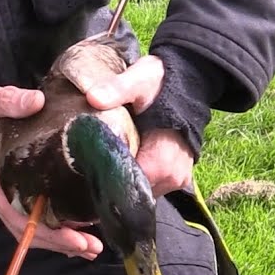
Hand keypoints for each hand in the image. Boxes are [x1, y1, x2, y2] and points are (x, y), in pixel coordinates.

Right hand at [0, 70, 103, 258]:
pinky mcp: (12, 184)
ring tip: (90, 247)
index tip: (75, 239)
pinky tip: (76, 227)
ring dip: (58, 238)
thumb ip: (7, 100)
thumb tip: (36, 101)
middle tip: (92, 247)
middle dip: (59, 242)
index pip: (17, 216)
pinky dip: (53, 224)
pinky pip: (32, 212)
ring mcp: (2, 191)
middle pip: (26, 229)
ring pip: (30, 225)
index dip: (46, 231)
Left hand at [86, 54, 194, 196]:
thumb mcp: (139, 81)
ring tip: (107, 163)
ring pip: (141, 191)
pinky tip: (124, 163)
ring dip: (125, 180)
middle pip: (132, 193)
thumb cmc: (162, 85)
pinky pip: (151, 186)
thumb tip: (93, 97)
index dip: (104, 177)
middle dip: (112, 181)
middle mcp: (172, 177)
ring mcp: (176, 180)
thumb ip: (117, 89)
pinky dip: (137, 177)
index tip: (85, 166)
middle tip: (90, 165)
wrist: (189, 85)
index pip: (125, 185)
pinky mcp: (177, 179)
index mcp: (161, 161)